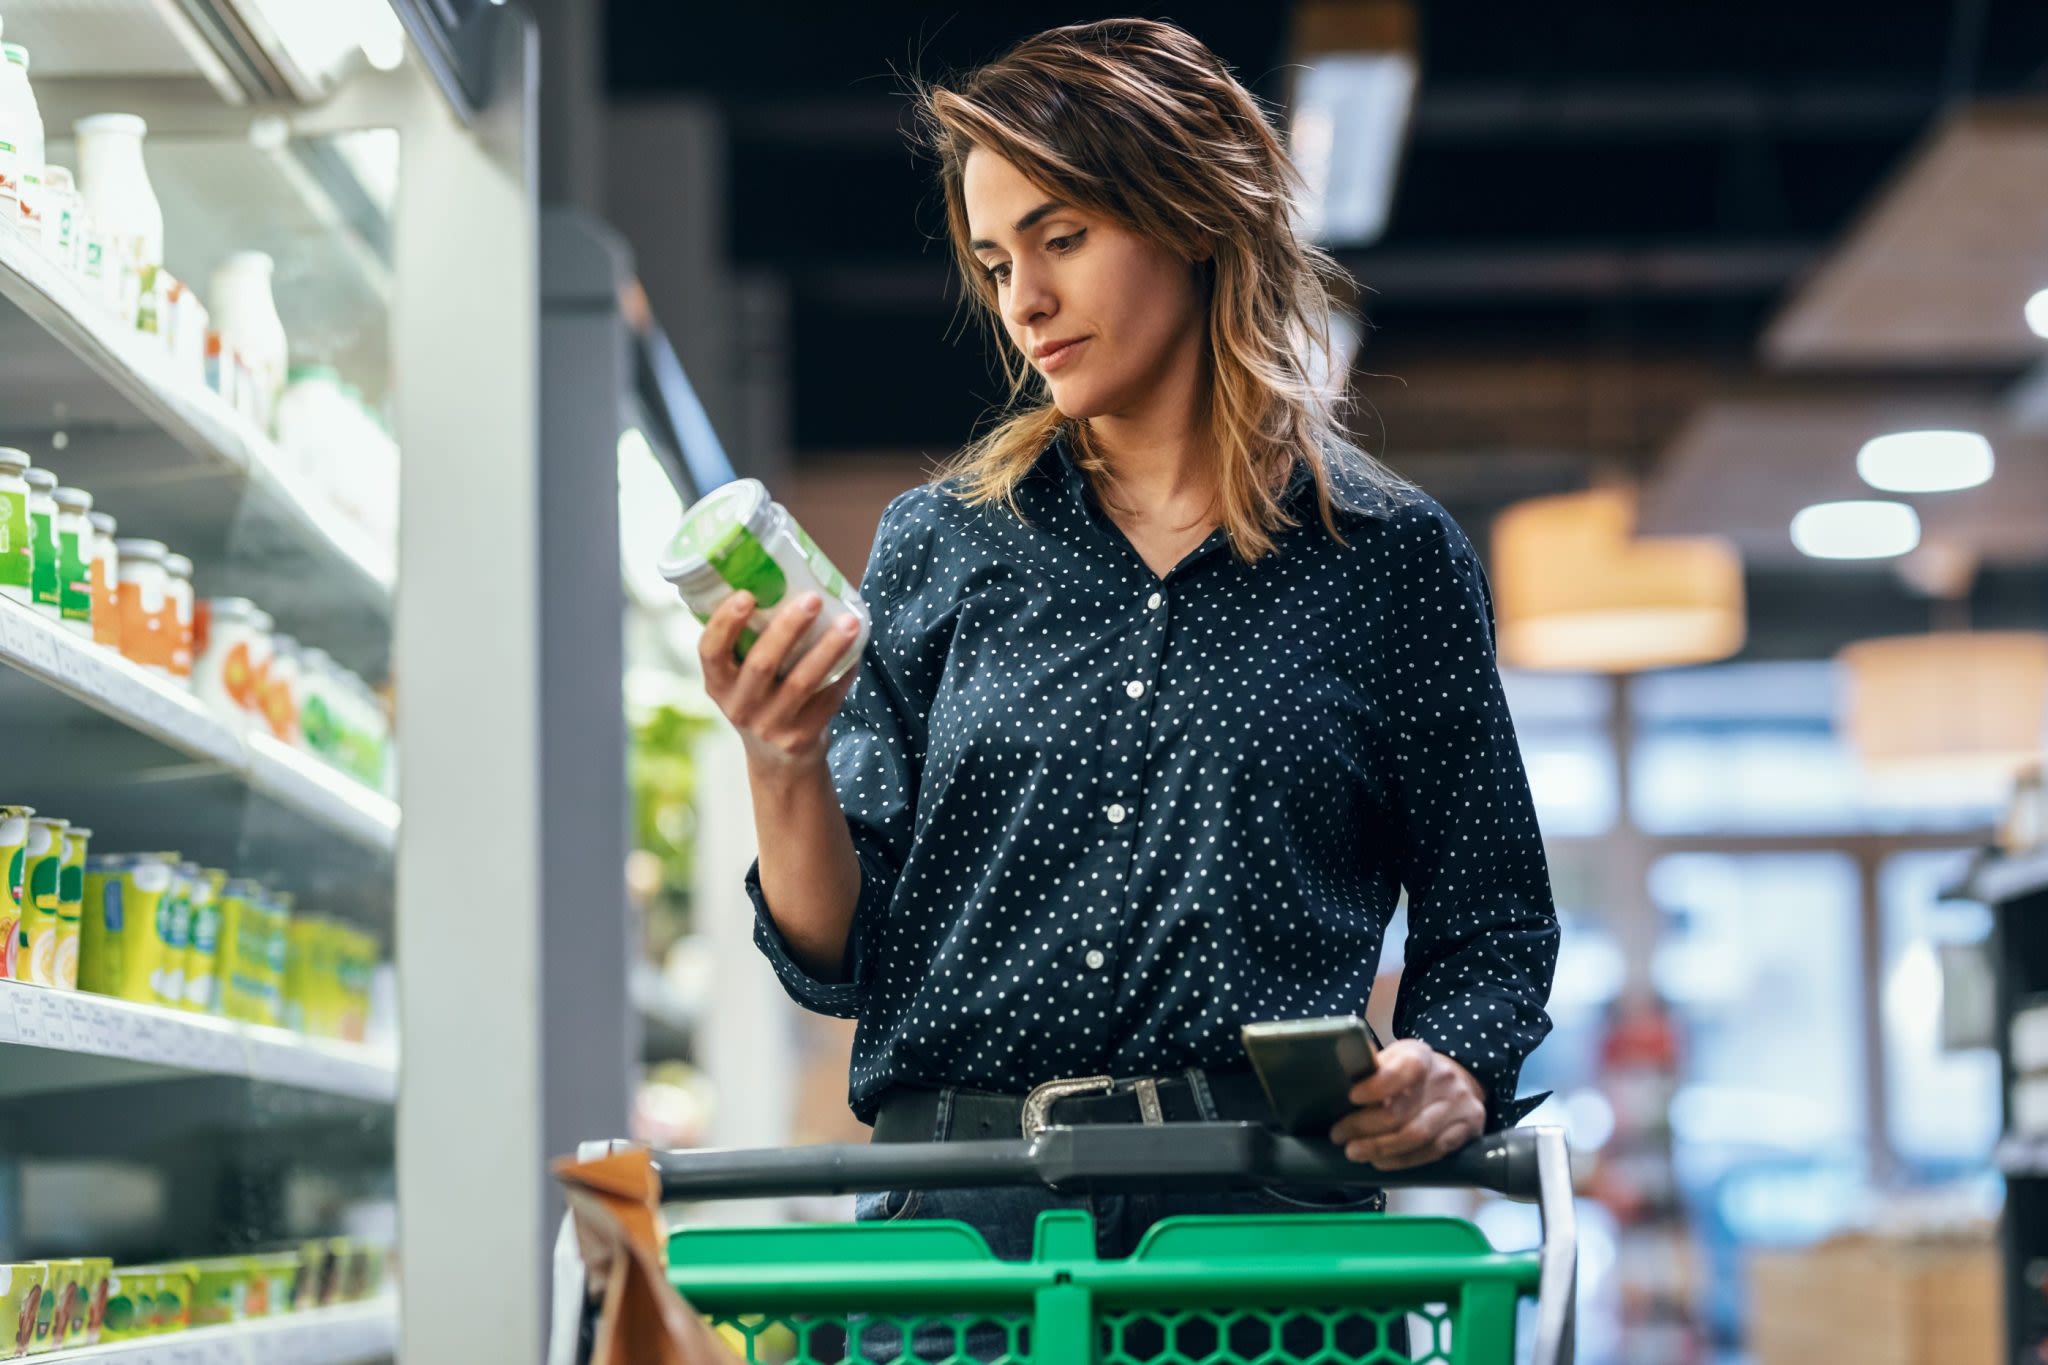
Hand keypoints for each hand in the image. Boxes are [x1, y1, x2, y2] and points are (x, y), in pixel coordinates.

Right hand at [698, 590, 861, 768]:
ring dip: (828, 649)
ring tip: (850, 622)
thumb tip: (788, 577)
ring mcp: (771, 726)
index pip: (710, 652)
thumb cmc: (763, 699)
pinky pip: (827, 700)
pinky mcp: (801, 738)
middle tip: (813, 598)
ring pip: (802, 683)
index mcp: (718, 684)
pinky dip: (845, 674)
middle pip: (762, 664)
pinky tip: (858, 653)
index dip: (725, 623)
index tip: (746, 594)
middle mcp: (739, 707)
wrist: (779, 762)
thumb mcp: (742, 679)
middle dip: (788, 628)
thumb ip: (752, 643)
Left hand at [1327, 1038, 1485, 1169]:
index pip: (1403, 1069)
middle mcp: (1445, 1080)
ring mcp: (1459, 1106)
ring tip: (1355, 1151)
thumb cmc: (1415, 1072)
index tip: (1352, 1097)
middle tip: (1340, 1135)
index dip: (1376, 1086)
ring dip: (1380, 1148)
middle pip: (1401, 1111)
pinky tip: (1381, 1161)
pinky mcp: (1468, 1130)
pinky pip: (1432, 1152)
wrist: (1459, 1080)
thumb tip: (1337, 1078)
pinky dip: (1402, 1160)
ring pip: (1416, 1136)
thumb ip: (1372, 1067)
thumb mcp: (1395, 1057)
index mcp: (1421, 1056)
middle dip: (1364, 1127)